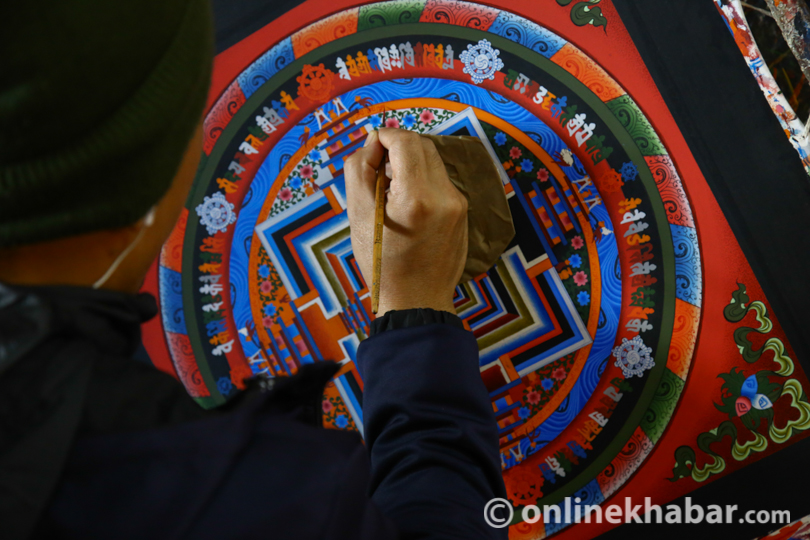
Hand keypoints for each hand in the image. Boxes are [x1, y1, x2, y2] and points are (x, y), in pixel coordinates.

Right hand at [344, 128, 467, 315]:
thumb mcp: (357, 216)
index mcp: (417, 197)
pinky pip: (441, 180)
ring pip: (433, 161)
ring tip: (390, 188)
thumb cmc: (383, 263)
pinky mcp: (463, 211)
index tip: (371, 149)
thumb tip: (373, 144)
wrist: (417, 300)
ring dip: (410, 163)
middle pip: (422, 146)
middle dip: (397, 147)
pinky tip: (407, 204)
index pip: (405, 141)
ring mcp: (458, 203)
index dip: (384, 136)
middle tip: (377, 167)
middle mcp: (444, 195)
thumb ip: (360, 170)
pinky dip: (422, 180)